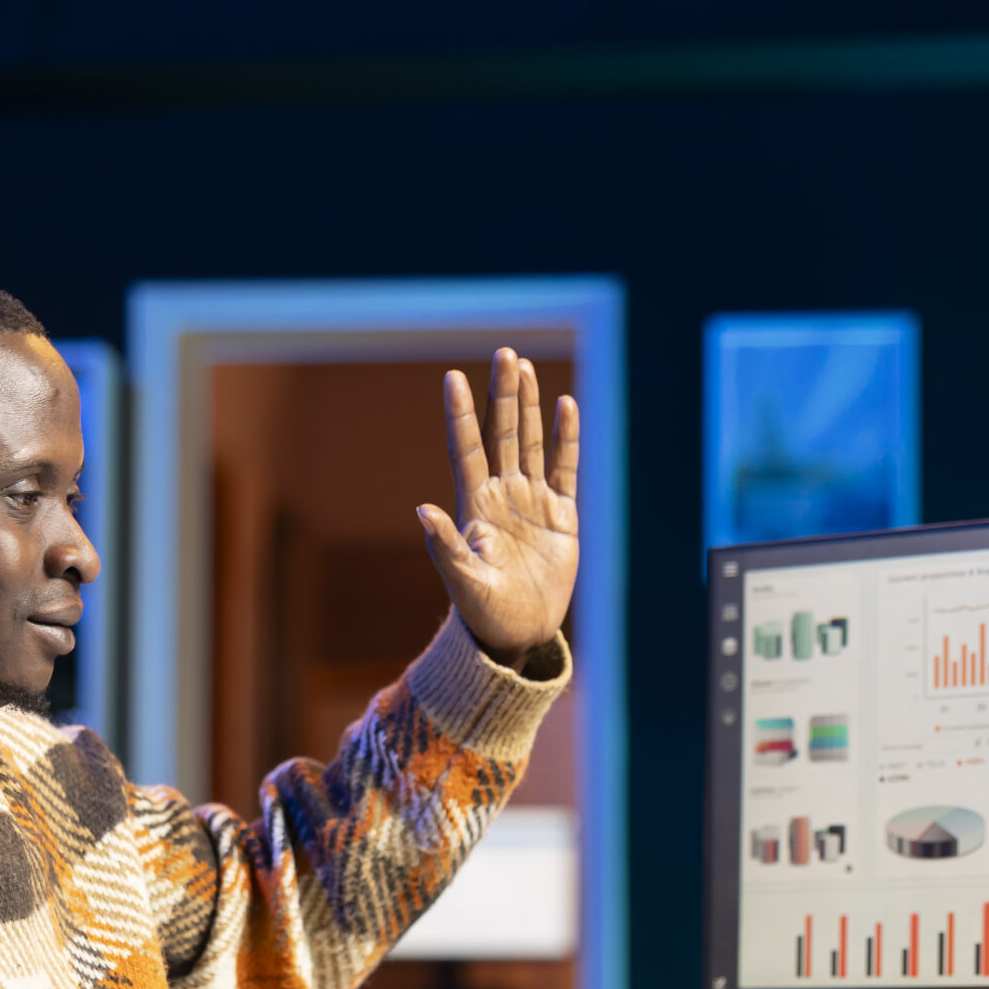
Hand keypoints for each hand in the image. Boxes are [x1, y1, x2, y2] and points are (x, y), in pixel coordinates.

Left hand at [416, 348, 578, 671]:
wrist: (520, 634)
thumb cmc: (484, 614)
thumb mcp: (463, 584)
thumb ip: (446, 547)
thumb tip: (421, 511)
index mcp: (473, 507)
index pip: (466, 450)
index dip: (460, 415)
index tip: (452, 378)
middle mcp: (501, 495)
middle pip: (501, 434)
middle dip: (502, 395)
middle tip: (503, 354)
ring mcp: (531, 501)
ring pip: (530, 442)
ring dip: (528, 406)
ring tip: (524, 366)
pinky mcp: (561, 514)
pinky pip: (565, 468)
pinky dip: (566, 438)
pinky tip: (566, 405)